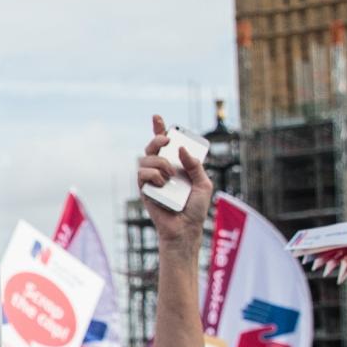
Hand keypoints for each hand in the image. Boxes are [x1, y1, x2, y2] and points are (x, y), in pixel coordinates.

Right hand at [137, 114, 213, 246]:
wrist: (185, 229)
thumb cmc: (195, 209)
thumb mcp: (203, 183)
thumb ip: (195, 165)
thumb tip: (180, 149)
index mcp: (175, 166)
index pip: (165, 145)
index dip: (159, 129)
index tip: (157, 117)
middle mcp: (161, 170)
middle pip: (152, 147)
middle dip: (157, 137)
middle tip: (167, 139)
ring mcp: (151, 179)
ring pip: (146, 158)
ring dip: (160, 162)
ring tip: (170, 175)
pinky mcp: (144, 189)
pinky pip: (142, 173)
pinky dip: (153, 174)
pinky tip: (162, 183)